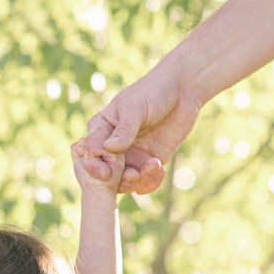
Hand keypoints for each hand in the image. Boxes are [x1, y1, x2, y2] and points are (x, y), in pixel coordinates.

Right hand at [73, 64, 204, 195]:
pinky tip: (161, 168)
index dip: (95, 166)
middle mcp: (113, 147)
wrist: (182, 92)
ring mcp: (131, 156)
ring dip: (136, 181)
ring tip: (152, 165)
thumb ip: (124, 129)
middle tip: (132, 174)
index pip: (91, 152)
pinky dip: (151, 182)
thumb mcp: (135, 108)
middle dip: (116, 180)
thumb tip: (109, 148)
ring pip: (125, 182)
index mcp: (101, 129)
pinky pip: (145, 182)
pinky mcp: (149, 162)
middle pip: (106, 174)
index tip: (105, 173)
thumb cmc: (153, 91)